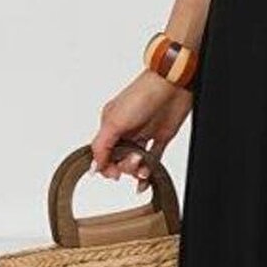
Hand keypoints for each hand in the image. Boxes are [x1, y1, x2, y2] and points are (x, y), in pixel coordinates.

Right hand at [90, 70, 193, 186]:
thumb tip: (94, 166)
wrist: (172, 86)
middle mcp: (126, 131)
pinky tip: (145, 180)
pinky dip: (149, 172)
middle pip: (119, 160)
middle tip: (134, 160)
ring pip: (135, 163)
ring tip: (143, 164)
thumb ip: (101, 145)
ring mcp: (143, 135)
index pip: (102, 153)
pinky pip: (152, 161)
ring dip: (137, 170)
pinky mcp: (160, 138)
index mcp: (110, 124)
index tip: (114, 173)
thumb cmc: (141, 95)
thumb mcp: (113, 121)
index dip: (106, 166)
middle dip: (125, 166)